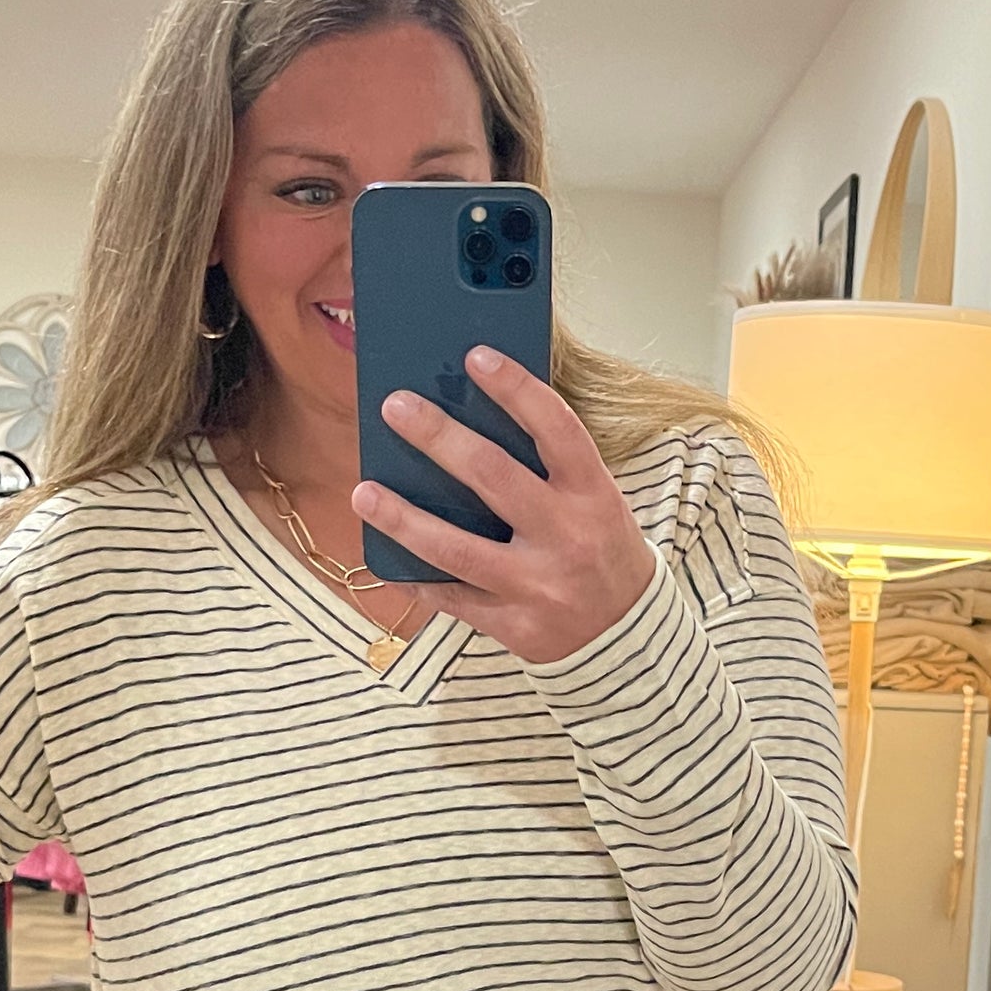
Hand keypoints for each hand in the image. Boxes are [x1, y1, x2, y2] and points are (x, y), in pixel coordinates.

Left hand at [350, 348, 657, 664]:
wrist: (627, 634)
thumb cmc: (600, 548)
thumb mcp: (595, 500)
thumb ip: (548, 467)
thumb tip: (473, 416)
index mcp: (594, 495)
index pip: (556, 430)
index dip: (517, 390)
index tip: (476, 357)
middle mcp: (567, 537)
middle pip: (493, 476)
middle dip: (438, 437)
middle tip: (396, 407)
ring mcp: (538, 585)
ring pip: (457, 547)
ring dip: (403, 518)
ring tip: (364, 492)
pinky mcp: (514, 625)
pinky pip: (452, 598)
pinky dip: (416, 576)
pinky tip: (385, 556)